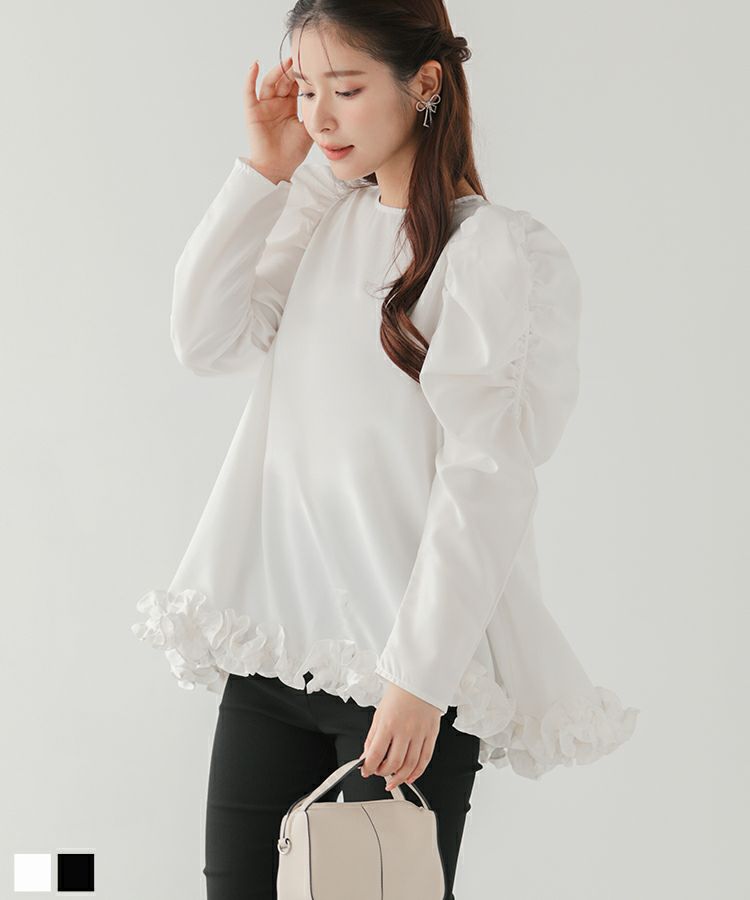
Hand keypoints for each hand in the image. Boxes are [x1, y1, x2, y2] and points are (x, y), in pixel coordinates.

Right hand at [243, 55, 312, 182]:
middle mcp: (276, 103)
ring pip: (269, 83)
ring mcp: (264, 106)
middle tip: (301, 60)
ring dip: (277, 72)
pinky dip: (250, 78)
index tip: (312, 65)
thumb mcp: (308, 130)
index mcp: (289, 106)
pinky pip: (249, 92)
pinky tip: (254, 65)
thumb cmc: (292, 152)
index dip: (302, 75)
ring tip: (286, 63)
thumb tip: (329, 100)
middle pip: (283, 81)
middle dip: (291, 71)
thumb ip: (314, 114)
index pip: (295, 85)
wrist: (277, 168)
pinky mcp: (252, 111)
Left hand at [359, 681, 441, 790]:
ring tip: (392, 779)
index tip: (366, 771)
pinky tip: (409, 777)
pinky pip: (425, 759)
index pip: (376, 754)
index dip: (369, 768)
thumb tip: (366, 756)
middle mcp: (405, 730)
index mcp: (388, 724)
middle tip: (379, 772)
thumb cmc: (399, 694)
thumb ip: (372, 737)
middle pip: (393, 764)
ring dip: (399, 778)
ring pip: (410, 765)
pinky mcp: (432, 734)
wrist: (419, 680)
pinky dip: (417, 772)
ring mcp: (420, 733)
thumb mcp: (379, 713)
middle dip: (383, 773)